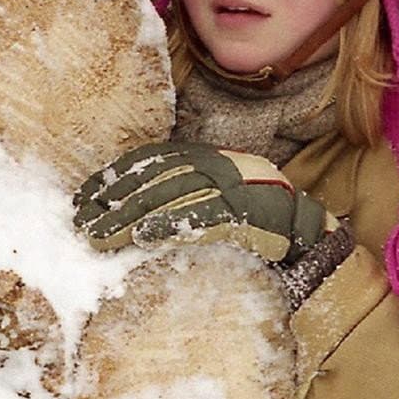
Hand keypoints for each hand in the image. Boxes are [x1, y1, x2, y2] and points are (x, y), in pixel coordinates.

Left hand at [74, 142, 332, 263]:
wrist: (315, 238)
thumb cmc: (266, 224)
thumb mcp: (228, 197)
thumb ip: (191, 196)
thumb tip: (136, 213)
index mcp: (216, 159)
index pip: (157, 161)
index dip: (119, 176)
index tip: (87, 195)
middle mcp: (225, 167)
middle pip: (158, 179)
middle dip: (116, 200)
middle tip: (82, 222)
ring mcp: (238, 190)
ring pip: (173, 198)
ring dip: (132, 218)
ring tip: (100, 236)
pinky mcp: (249, 216)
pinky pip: (204, 219)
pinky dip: (172, 226)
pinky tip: (144, 238)